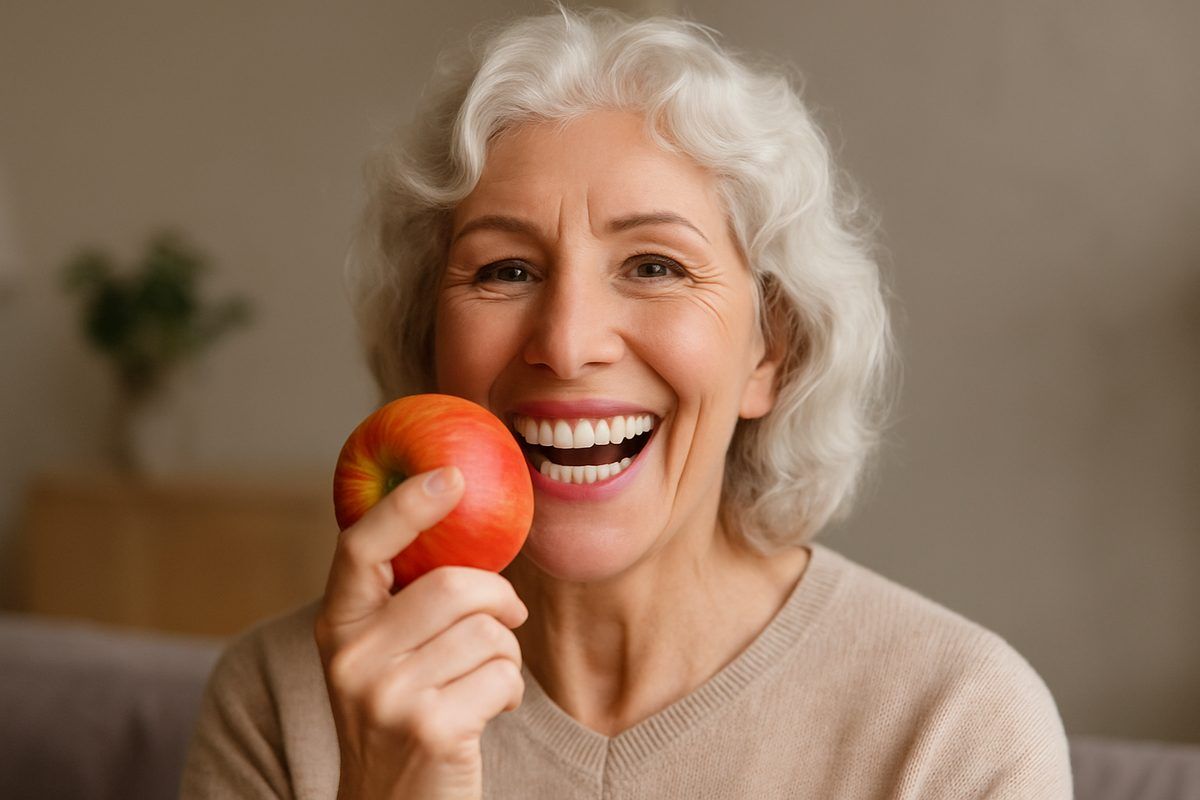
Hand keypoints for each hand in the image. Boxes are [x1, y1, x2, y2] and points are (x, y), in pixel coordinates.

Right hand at [313, 466, 527, 799]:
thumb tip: (457, 517)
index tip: (450, 475)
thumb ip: (401, 602)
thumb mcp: (380, 658)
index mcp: (337, 627)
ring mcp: (387, 697)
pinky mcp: (430, 730)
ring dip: (505, 653)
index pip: (360, 546)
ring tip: (486, 680)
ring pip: (486, 631)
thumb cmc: (401, 718)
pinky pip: (503, 675)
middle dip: (497, 598)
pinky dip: (510, 691)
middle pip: (450, 586)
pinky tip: (489, 712)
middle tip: (508, 616)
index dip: (406, 505)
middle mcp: (351, 659)